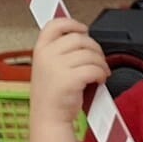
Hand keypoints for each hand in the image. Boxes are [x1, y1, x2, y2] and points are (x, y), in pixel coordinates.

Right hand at [26, 17, 106, 141]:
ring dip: (101, 63)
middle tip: (99, 60)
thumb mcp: (48, 67)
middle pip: (79, 38)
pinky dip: (102, 73)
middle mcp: (47, 55)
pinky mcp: (70, 79)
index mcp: (40, 49)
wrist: (48, 117)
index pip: (55, 25)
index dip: (72, 23)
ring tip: (101, 72)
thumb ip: (60, 52)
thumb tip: (83, 40)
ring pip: (90, 54)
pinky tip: (100, 79)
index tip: (84, 29)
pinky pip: (94, 68)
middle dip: (95, 48)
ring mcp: (57, 67)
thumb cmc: (52, 95)